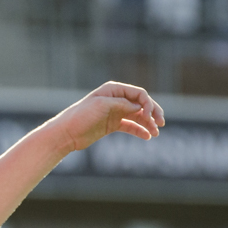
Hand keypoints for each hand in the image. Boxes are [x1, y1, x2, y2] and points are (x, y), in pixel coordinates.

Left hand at [50, 81, 164, 152]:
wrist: (66, 133)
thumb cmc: (81, 116)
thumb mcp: (102, 106)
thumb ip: (122, 105)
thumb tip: (141, 108)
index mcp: (113, 90)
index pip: (138, 94)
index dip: (148, 104)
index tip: (149, 117)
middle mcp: (116, 99)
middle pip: (141, 104)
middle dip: (153, 113)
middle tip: (161, 124)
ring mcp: (115, 112)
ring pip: (137, 116)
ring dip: (148, 123)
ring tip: (155, 133)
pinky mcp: (112, 124)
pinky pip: (130, 126)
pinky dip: (139, 131)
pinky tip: (147, 137)